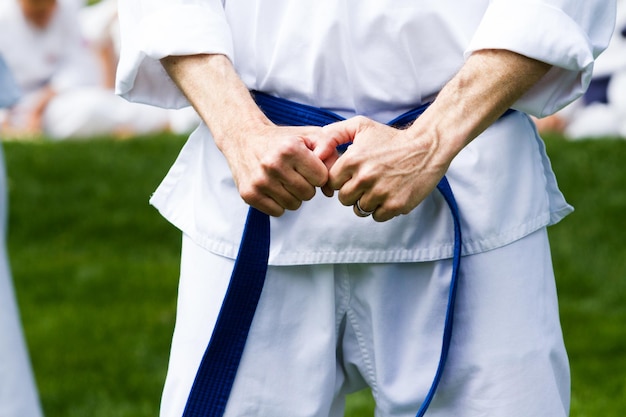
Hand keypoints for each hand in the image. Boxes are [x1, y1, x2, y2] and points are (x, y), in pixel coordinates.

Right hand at [220, 123, 335, 216]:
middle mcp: (273, 165)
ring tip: (283, 179)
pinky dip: (278, 203)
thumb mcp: (310, 136)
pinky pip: (277, 212)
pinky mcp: (249, 194)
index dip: (317, 173)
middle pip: (308, 194)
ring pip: (294, 205)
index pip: (321, 178)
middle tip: (294, 172)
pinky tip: (272, 187)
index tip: (307, 165)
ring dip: (293, 195)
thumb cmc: (282, 138)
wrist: (244, 137)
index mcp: (290, 149)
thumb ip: (330, 154)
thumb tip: (330, 190)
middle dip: (306, 185)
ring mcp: (259, 181)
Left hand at [321, 116, 448, 221]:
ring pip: (359, 209)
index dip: (342, 179)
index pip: (332, 182)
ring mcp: (380, 193)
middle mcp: (365, 177)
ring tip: (380, 186)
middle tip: (368, 180)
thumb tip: (316, 153)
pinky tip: (390, 194)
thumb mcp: (360, 126)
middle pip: (344, 199)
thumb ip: (333, 134)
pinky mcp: (395, 205)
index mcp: (352, 160)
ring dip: (367, 201)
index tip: (354, 173)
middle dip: (353, 192)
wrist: (426, 147)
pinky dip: (382, 209)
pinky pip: (377, 217)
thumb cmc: (390, 138)